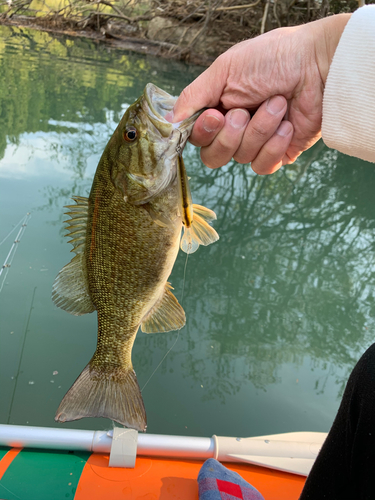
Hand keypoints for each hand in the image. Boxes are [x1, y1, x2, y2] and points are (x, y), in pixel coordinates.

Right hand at [170, 14, 350, 173]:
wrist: (319, 65)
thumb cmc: (275, 58)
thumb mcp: (226, 69)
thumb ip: (194, 95)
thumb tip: (169, 119)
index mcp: (218, 107)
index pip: (197, 137)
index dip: (205, 133)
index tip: (216, 115)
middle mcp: (234, 128)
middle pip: (214, 157)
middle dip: (230, 136)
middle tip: (244, 111)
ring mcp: (256, 143)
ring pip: (241, 158)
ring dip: (259, 130)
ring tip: (278, 104)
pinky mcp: (278, 154)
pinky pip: (262, 166)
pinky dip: (273, 146)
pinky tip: (286, 125)